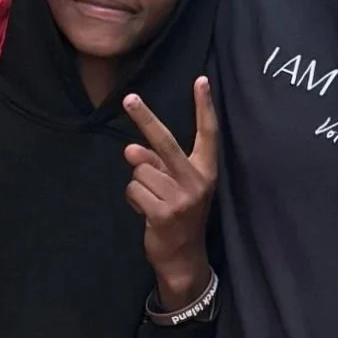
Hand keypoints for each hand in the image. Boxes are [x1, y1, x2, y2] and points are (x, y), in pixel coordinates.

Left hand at [123, 77, 218, 310]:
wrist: (183, 257)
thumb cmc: (179, 212)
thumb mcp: (178, 186)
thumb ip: (160, 164)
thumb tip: (132, 150)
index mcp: (206, 170)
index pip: (208, 133)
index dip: (205, 107)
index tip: (202, 80)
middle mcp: (197, 181)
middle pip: (165, 142)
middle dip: (145, 118)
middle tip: (129, 98)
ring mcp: (181, 198)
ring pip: (141, 170)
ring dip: (138, 183)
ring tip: (151, 199)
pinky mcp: (163, 213)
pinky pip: (133, 190)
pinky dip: (133, 199)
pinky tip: (145, 211)